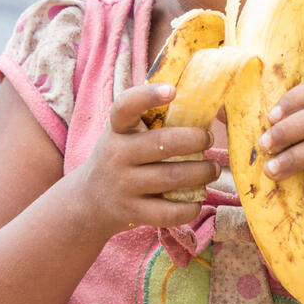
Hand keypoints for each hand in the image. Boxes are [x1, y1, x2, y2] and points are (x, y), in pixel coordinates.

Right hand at [76, 83, 219, 236]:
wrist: (90, 200)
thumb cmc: (121, 155)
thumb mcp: (124, 132)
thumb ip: (150, 115)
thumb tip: (197, 96)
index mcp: (117, 128)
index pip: (126, 106)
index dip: (148, 96)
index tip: (172, 90)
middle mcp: (117, 155)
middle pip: (163, 144)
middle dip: (195, 140)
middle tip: (208, 139)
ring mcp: (123, 185)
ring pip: (172, 178)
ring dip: (201, 172)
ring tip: (213, 168)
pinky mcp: (132, 212)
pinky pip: (169, 212)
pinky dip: (190, 207)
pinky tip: (198, 198)